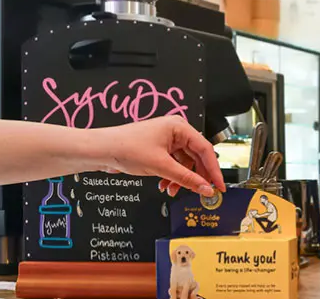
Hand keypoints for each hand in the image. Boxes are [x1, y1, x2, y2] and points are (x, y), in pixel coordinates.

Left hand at [93, 115, 224, 196]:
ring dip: (182, 178)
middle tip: (201, 192)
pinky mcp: (159, 148)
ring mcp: (167, 139)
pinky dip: (172, 176)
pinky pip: (174, 164)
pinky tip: (165, 185)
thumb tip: (205, 188)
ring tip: (173, 190)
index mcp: (179, 127)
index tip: (219, 186)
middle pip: (196, 156)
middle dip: (196, 176)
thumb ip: (186, 179)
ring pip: (185, 162)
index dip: (214, 170)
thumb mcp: (160, 166)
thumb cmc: (125, 147)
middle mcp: (176, 131)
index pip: (205, 149)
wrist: (100, 150)